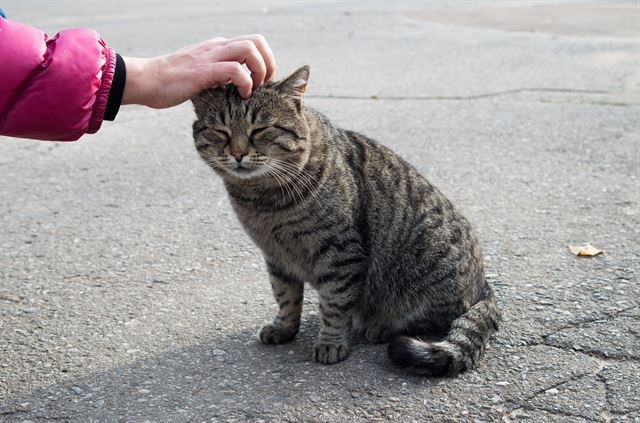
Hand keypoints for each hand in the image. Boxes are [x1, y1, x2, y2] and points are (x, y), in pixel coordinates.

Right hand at [122, 34, 275, 107]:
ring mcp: (210, 57)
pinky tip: (241, 95)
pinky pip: (236, 70)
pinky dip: (246, 83)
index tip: (262, 81)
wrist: (146, 80)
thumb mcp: (200, 73)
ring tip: (253, 89)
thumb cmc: (171, 82)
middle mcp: (216, 47)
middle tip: (263, 84)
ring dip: (259, 71)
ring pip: (250, 49)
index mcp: (217, 47)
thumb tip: (235, 87)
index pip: (252, 42)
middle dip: (268, 63)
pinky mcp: (204, 71)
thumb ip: (218, 75)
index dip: (264, 60)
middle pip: (256, 41)